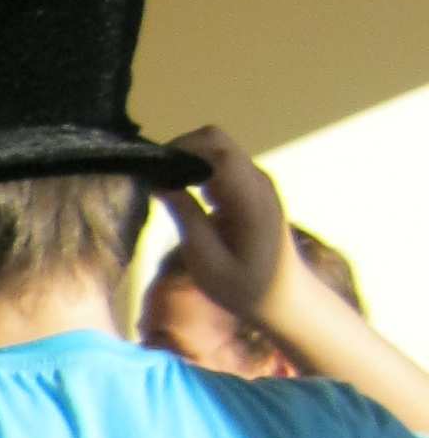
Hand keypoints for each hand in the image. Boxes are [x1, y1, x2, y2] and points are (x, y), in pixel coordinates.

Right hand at [155, 128, 309, 324]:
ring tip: (165, 188)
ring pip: (218, 148)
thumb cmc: (245, 289)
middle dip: (181, 149)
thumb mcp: (207, 263)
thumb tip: (160, 184)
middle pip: (217, 140)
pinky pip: (221, 164)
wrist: (284, 298)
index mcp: (250, 199)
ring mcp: (257, 183)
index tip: (153, 170)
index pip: (217, 151)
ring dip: (188, 159)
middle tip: (155, 178)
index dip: (181, 149)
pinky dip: (197, 169)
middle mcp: (258, 182)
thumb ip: (186, 219)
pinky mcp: (252, 189)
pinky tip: (183, 194)